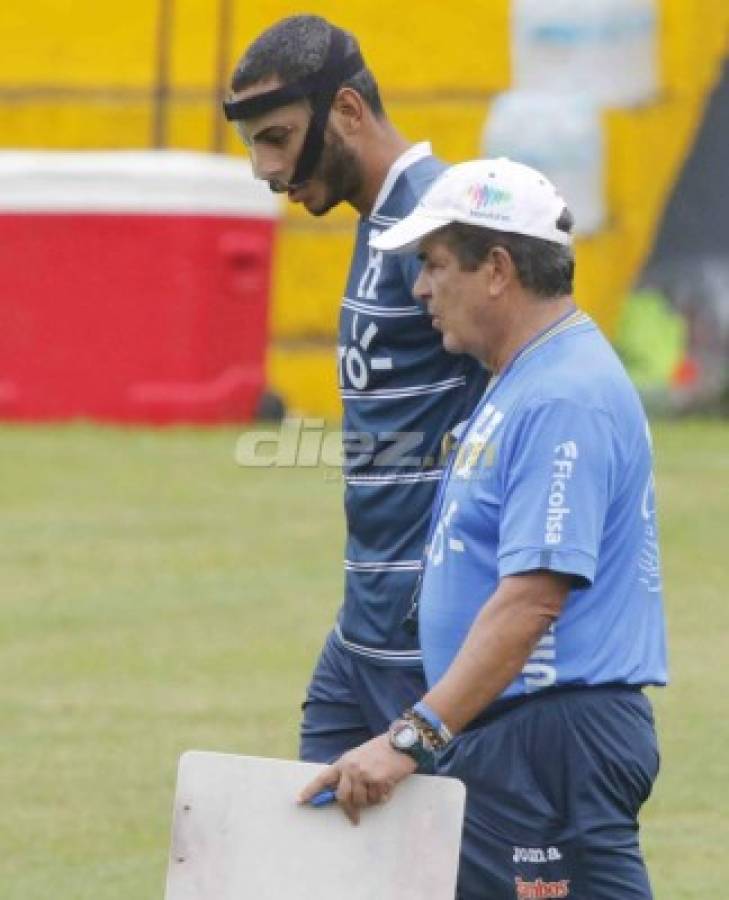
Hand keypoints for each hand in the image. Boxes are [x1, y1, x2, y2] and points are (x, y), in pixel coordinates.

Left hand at [297, 734, 416, 824]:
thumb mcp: (360, 758)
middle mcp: (351, 768)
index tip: (299, 801)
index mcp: (344, 762)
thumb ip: (350, 773)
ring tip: (378, 787)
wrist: (401, 742)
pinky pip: (377, 799)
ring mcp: (364, 774)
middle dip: (349, 809)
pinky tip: (388, 784)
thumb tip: (343, 797)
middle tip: (355, 818)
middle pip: (342, 797)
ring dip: (370, 799)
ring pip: (361, 801)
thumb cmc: (381, 751)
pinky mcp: (377, 780)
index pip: (324, 778)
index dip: (311, 790)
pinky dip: (383, 796)